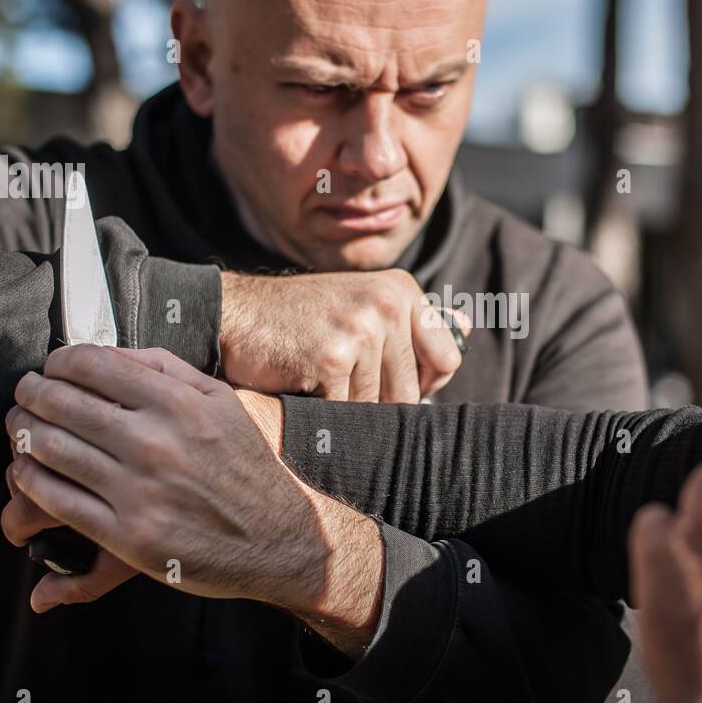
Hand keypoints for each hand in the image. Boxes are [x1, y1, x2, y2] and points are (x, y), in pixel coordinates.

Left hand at [1, 345, 383, 655]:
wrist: (279, 539)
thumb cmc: (247, 467)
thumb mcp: (223, 403)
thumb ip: (169, 371)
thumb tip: (109, 355)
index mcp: (178, 404)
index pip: (92, 365)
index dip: (58, 362)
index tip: (51, 368)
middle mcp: (155, 443)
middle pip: (62, 405)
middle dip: (31, 395)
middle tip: (23, 395)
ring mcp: (138, 492)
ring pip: (51, 451)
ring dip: (24, 435)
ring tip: (20, 429)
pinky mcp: (127, 537)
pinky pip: (58, 501)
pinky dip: (31, 482)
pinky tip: (27, 472)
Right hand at [219, 268, 466, 401]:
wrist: (233, 314)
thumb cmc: (299, 319)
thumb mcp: (362, 304)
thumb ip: (414, 321)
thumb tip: (468, 326)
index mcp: (402, 290)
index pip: (448, 358)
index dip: (421, 383)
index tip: (386, 379)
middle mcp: (387, 303)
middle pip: (411, 391)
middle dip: (376, 401)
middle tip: (337, 378)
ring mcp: (361, 328)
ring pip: (377, 406)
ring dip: (345, 406)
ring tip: (316, 375)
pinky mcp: (333, 357)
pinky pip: (345, 412)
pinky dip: (321, 410)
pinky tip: (301, 382)